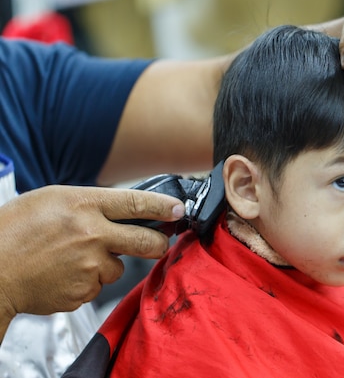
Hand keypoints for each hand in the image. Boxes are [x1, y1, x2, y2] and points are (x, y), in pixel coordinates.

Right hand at [0, 185, 183, 319]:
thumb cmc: (15, 230)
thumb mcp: (52, 200)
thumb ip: (91, 204)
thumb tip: (123, 210)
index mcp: (83, 205)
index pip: (137, 203)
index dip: (165, 207)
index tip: (179, 209)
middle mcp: (92, 234)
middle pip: (146, 240)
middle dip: (157, 243)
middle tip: (156, 242)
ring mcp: (89, 266)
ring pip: (117, 267)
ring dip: (104, 264)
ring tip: (72, 258)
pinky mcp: (83, 291)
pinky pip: (97, 286)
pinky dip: (86, 281)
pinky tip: (63, 274)